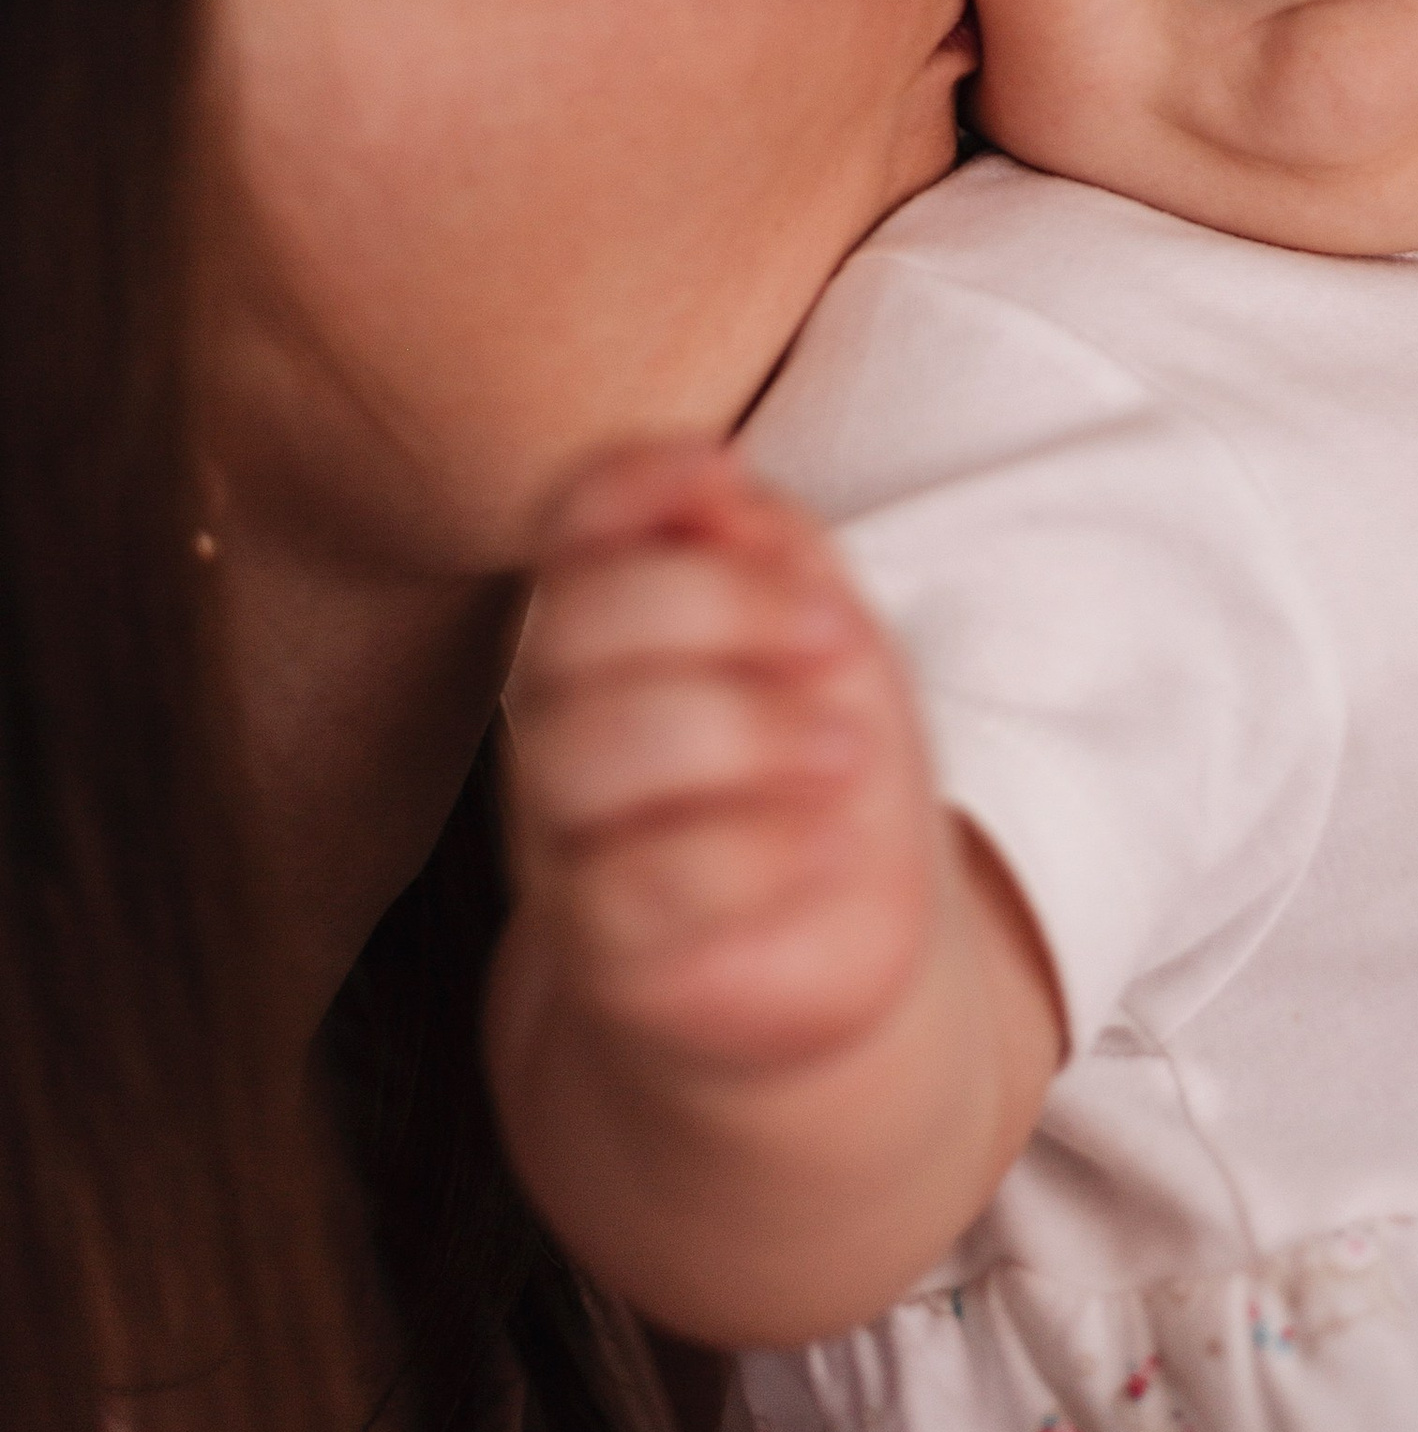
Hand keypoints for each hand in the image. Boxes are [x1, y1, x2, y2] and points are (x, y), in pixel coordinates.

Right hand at [505, 440, 941, 1080]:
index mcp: (609, 622)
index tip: (726, 476)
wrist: (827, 954)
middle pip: (575, 623)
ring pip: (591, 750)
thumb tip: (714, 480)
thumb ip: (770, 548)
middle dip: (724, 608)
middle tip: (836, 643)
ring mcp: (566, 838)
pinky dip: (760, 848)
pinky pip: (644, 880)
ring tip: (842, 754)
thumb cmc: (820, 767)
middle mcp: (560, 720)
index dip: (635, 480)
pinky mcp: (603, 952)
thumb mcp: (825, 635)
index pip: (572, 521)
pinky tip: (828, 845)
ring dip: (745, 731)